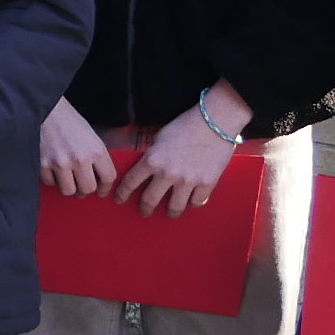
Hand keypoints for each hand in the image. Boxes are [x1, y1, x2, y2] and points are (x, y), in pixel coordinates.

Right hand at [40, 99, 116, 196]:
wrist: (45, 110)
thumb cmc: (70, 122)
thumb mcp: (92, 137)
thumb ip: (97, 159)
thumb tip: (98, 180)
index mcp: (96, 150)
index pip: (108, 178)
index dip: (105, 187)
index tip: (101, 191)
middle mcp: (80, 159)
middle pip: (88, 189)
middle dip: (86, 189)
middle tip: (82, 186)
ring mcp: (60, 163)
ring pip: (69, 191)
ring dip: (69, 187)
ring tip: (67, 179)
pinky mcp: (43, 164)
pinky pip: (50, 183)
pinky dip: (52, 179)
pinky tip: (53, 170)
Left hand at [116, 85, 248, 217]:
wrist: (215, 121)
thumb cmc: (186, 125)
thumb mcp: (160, 138)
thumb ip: (153, 156)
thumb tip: (148, 168)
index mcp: (152, 160)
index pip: (130, 182)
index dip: (122, 193)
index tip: (119, 199)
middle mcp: (167, 174)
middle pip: (150, 200)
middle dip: (145, 209)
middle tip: (144, 212)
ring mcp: (188, 180)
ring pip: (174, 207)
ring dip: (170, 212)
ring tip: (170, 213)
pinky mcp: (207, 183)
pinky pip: (197, 202)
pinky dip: (193, 203)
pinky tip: (191, 201)